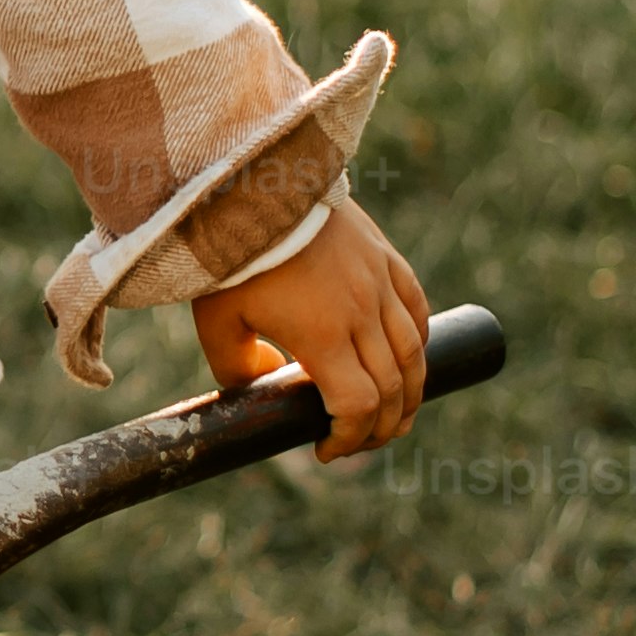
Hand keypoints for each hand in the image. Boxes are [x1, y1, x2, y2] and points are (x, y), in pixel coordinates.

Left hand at [196, 199, 430, 461]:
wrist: (254, 183)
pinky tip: (408, 361)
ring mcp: (379, 283)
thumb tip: (264, 382)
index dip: (350, 439)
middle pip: (393, 389)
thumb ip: (236, 366)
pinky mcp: (385, 258)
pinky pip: (417, 310)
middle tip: (360, 442)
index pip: (359, 405)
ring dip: (410, 393)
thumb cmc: (229, 255)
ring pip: (415, 354)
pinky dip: (418, 343)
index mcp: (321, 335)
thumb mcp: (217, 320)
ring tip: (396, 415)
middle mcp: (361, 312)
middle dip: (382, 428)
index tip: (326, 451)